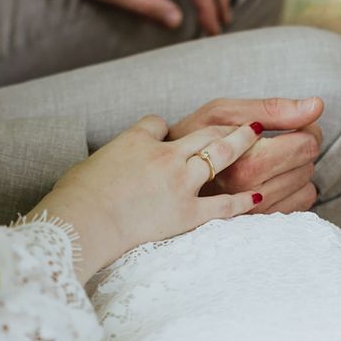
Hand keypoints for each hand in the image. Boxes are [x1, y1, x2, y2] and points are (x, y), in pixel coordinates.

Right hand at [29, 116, 262, 281]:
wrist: (83, 221)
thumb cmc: (78, 195)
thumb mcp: (93, 162)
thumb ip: (114, 154)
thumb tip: (123, 157)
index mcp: (139, 139)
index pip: (159, 124)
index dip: (166, 130)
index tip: (173, 135)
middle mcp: (166, 155)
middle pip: (204, 130)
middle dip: (227, 123)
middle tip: (248, 119)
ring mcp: (180, 184)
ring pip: (220, 155)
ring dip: (242, 142)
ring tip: (259, 134)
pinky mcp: (186, 214)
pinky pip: (223, 205)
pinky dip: (244, 200)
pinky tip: (261, 195)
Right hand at [168, 97, 325, 213]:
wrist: (163, 178)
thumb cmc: (192, 138)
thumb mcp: (222, 113)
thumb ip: (273, 109)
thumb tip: (316, 106)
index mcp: (244, 165)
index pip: (306, 143)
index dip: (304, 128)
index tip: (287, 126)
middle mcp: (250, 195)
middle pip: (308, 163)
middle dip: (299, 148)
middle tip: (275, 143)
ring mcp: (255, 216)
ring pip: (308, 186)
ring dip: (296, 170)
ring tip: (269, 163)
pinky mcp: (259, 226)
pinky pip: (301, 205)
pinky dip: (294, 190)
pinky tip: (271, 182)